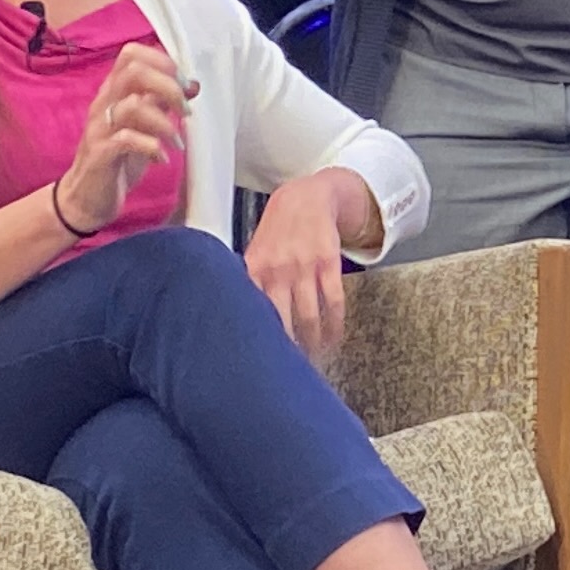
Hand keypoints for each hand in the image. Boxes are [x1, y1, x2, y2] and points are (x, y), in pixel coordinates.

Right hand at [56, 47, 191, 235]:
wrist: (88, 197)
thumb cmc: (120, 155)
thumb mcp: (147, 124)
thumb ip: (165, 101)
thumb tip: (193, 84)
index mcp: (115, 91)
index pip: (132, 54)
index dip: (163, 61)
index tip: (185, 84)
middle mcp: (104, 103)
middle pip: (133, 72)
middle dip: (168, 86)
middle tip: (186, 110)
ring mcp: (99, 128)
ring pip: (132, 106)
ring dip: (164, 122)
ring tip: (177, 141)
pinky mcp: (99, 154)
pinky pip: (125, 140)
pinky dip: (151, 146)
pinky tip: (162, 158)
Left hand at [245, 171, 366, 361]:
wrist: (306, 197)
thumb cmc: (275, 233)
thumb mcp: (253, 254)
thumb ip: (246, 284)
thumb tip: (233, 322)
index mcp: (253, 271)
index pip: (251, 314)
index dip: (255, 341)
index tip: (257, 364)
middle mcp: (277, 270)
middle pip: (281, 322)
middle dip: (286, 351)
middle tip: (287, 372)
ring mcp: (304, 267)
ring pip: (309, 316)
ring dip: (313, 343)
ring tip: (314, 360)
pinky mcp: (328, 263)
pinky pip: (334, 301)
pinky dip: (335, 325)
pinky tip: (334, 338)